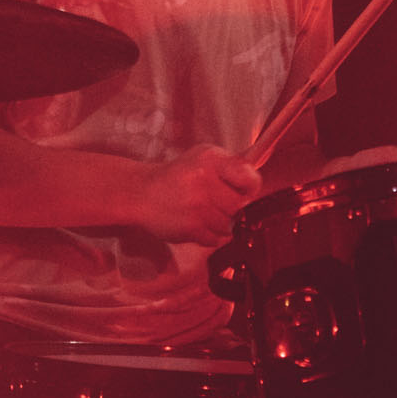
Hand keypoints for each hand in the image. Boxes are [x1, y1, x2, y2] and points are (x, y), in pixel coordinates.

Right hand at [133, 143, 262, 245]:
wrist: (141, 193)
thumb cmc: (177, 175)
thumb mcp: (203, 158)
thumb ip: (230, 166)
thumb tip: (255, 178)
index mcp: (211, 160)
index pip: (249, 179)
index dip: (250, 188)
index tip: (243, 190)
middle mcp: (203, 181)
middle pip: (241, 206)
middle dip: (234, 208)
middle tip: (219, 203)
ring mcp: (196, 206)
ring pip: (229, 226)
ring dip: (222, 223)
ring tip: (205, 212)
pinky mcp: (189, 228)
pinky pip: (215, 239)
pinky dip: (209, 235)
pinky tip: (196, 222)